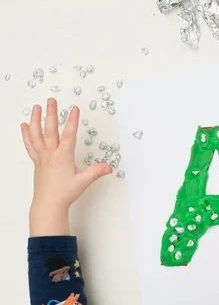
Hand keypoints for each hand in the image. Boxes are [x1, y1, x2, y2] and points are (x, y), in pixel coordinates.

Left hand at [22, 99, 111, 235]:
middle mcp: (51, 154)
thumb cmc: (64, 194)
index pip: (69, 134)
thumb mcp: (83, 182)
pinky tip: (24, 126)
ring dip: (36, 120)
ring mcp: (42, 157)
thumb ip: (96, 172)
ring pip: (37, 134)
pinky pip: (30, 145)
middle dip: (52, 113)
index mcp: (63, 157)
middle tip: (51, 100)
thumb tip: (109, 167)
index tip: (74, 108)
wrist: (48, 204)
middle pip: (50, 129)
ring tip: (36, 107)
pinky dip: (26, 135)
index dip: (72, 120)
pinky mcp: (37, 162)